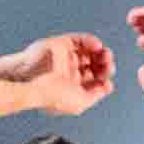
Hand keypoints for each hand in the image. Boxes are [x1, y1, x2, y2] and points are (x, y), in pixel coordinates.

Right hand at [0, 29, 116, 119]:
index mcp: (73, 87)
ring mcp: (66, 58)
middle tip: (109, 65)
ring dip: (101, 53)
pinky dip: (91, 41)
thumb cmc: (54, 97)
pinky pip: (80, 40)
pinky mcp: (62, 45)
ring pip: (89, 52)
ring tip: (106, 55)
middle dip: (104, 65)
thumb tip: (107, 86)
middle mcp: (70, 72)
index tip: (107, 81)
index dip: (103, 79)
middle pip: (94, 66)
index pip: (94, 81)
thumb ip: (96, 95)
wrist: (35, 85)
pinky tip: (97, 46)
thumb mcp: (81, 103)